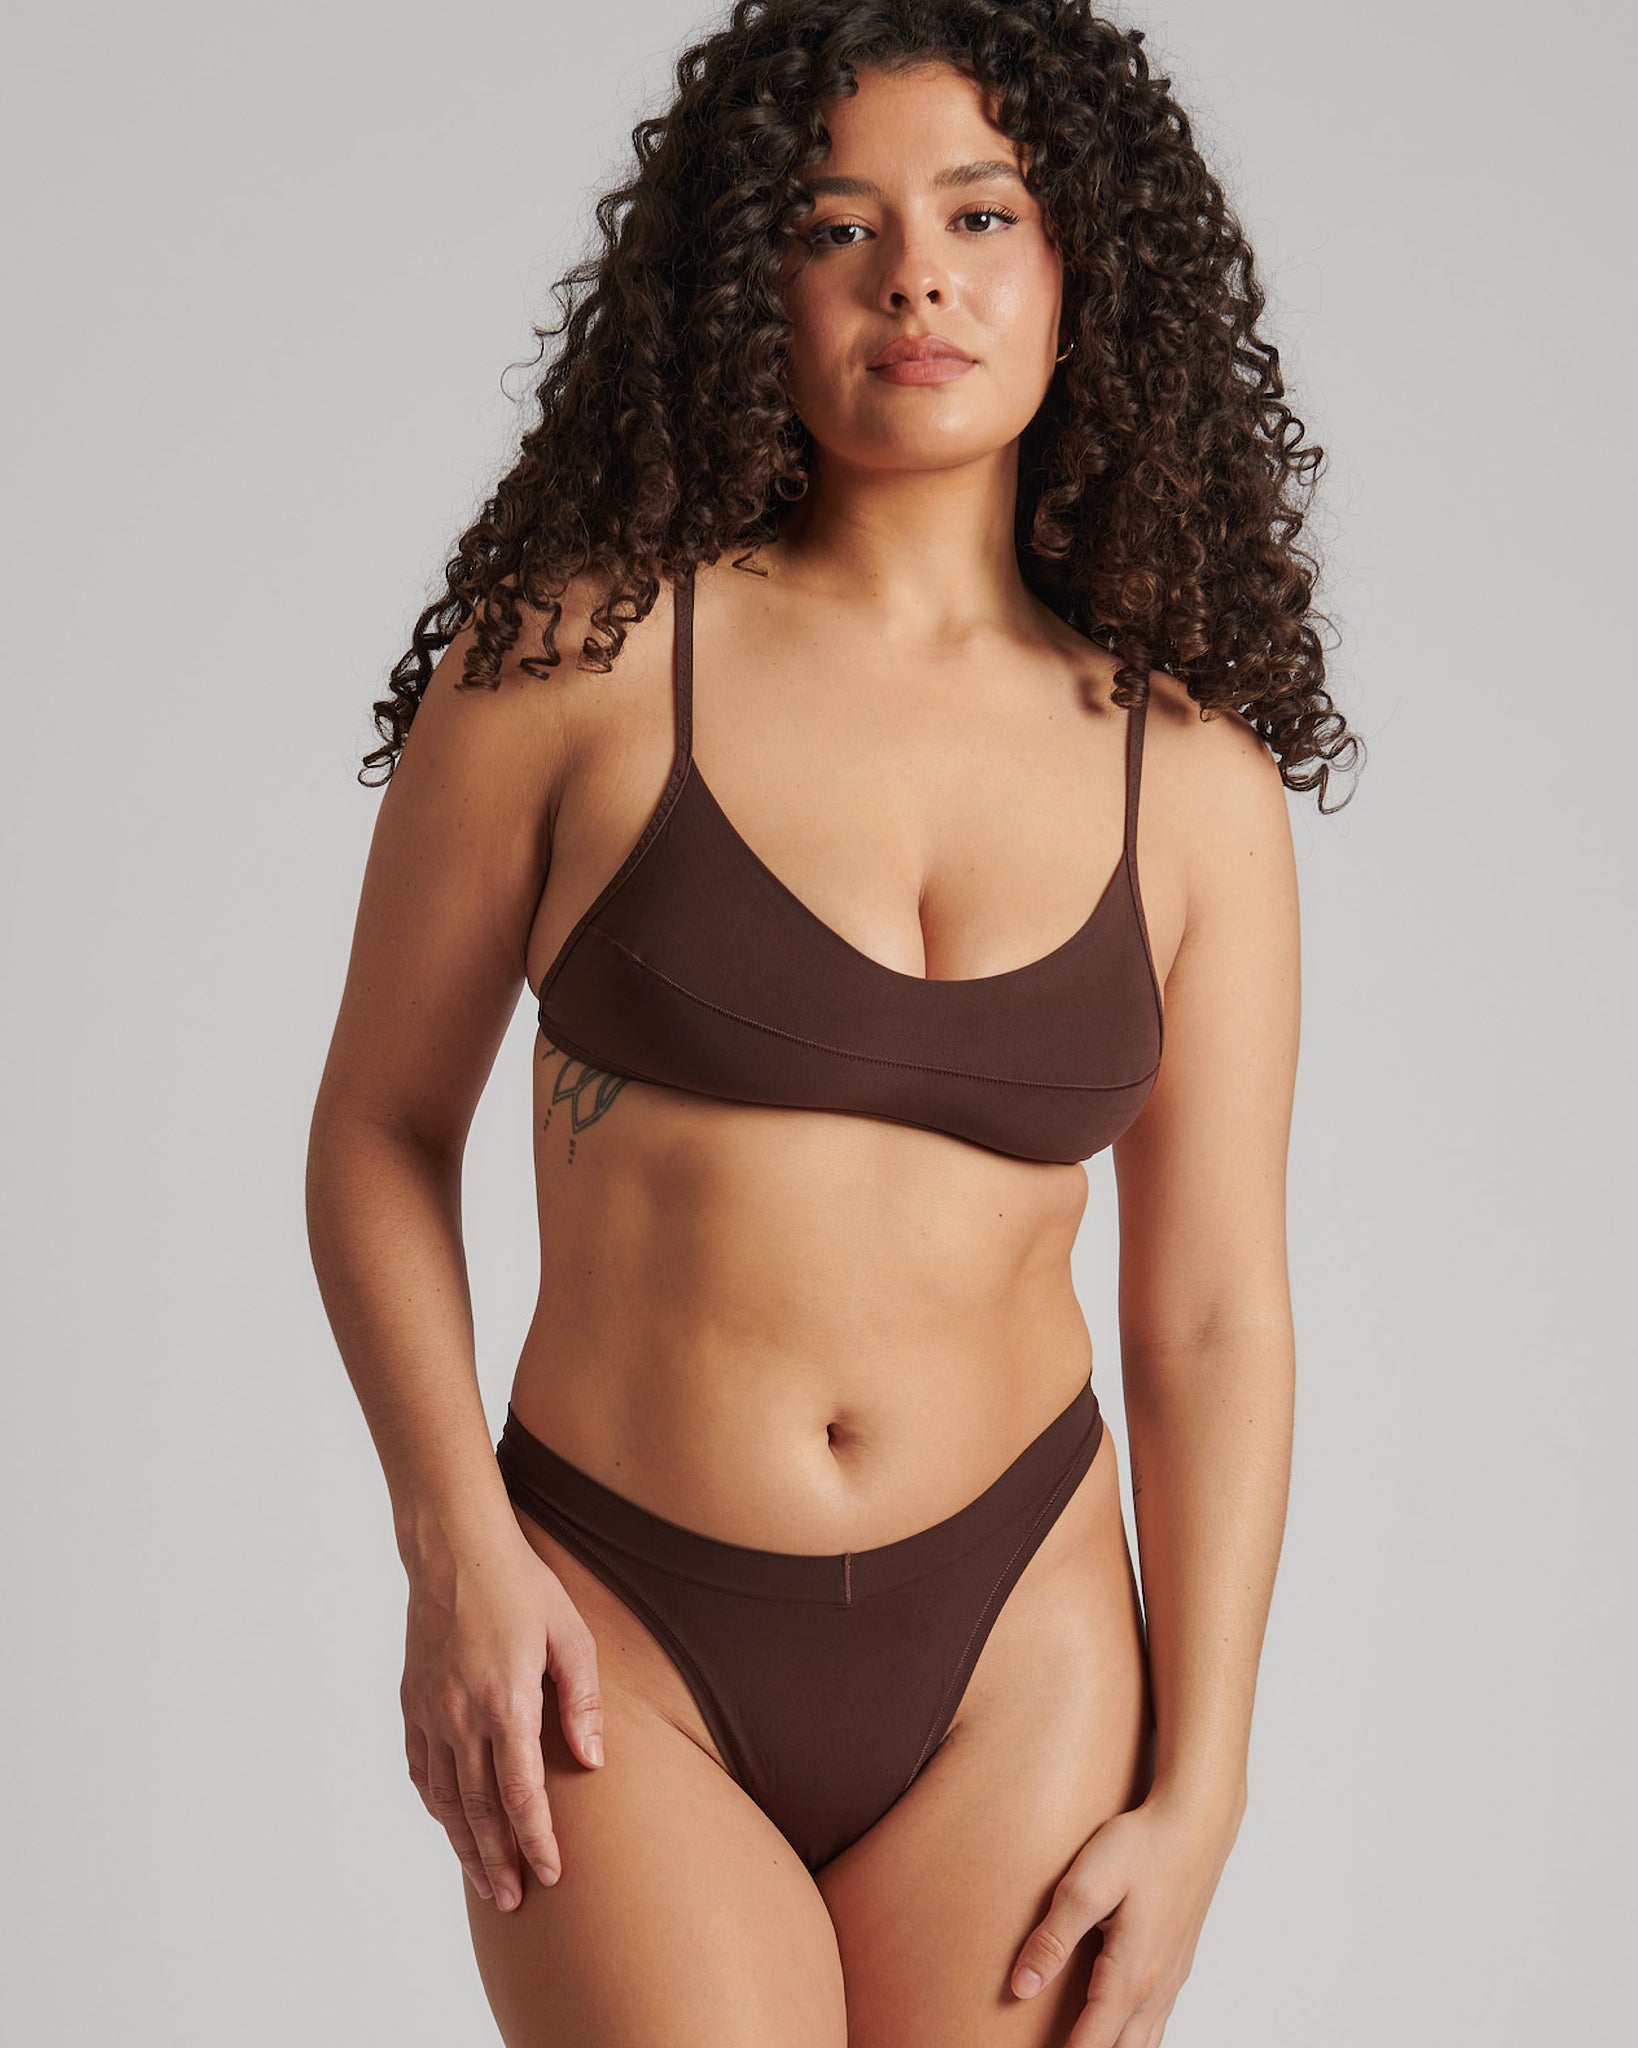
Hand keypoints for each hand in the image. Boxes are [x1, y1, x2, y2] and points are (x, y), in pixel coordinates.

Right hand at [400, 1527, 605, 1909]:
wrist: (454, 1549)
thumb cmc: (521, 1585)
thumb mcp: (570, 1634)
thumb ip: (581, 1700)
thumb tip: (592, 1759)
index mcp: (505, 1702)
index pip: (521, 1794)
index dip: (536, 1840)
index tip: (551, 1874)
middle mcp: (461, 1716)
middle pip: (479, 1810)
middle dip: (500, 1861)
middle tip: (516, 1899)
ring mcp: (431, 1712)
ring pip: (446, 1799)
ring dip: (466, 1844)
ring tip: (486, 1881)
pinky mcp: (412, 1702)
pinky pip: (421, 1769)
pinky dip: (436, 1804)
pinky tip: (451, 1822)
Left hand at [1009, 1787, 1244, 2045]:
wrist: (1196, 1823)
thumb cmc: (1142, 1847)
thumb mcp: (1086, 1885)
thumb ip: (1053, 1937)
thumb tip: (1022, 1986)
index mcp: (1130, 1974)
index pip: (1092, 2042)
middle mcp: (1156, 1987)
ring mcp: (1172, 1978)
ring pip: (1145, 2042)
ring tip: (1082, 2044)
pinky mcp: (1177, 1964)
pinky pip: (1158, 2021)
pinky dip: (1137, 2038)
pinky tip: (1121, 2029)